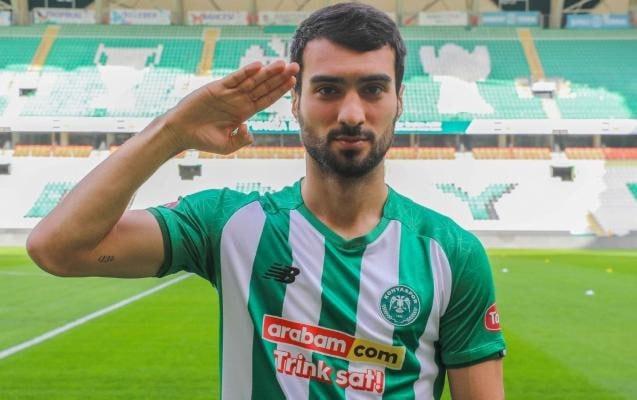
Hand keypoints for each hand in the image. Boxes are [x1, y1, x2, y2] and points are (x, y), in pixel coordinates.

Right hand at [164, 60, 298, 153]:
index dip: (280, 91)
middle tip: (295, 67)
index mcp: (244, 112)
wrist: (181, 132)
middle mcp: (239, 100)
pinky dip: (245, 72)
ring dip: (267, 72)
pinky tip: (258, 66)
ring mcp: (229, 93)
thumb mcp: (227, 146)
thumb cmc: (203, 140)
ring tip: (282, 64)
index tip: (293, 82)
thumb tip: (249, 129)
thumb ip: (241, 140)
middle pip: (264, 86)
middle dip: (280, 77)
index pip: (266, 99)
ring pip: (252, 80)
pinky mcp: (217, 88)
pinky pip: (234, 78)